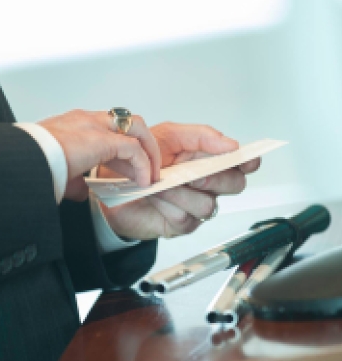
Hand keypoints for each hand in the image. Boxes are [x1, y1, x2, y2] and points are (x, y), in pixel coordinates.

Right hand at [39, 109, 159, 200]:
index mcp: (77, 125)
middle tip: (148, 169)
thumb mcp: (58, 173)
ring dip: (148, 152)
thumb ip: (75, 181)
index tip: (131, 170)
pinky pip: (133, 149)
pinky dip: (142, 165)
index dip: (125, 151)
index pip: (111, 130)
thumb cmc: (33, 164)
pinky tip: (143, 181)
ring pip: (137, 129)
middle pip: (129, 123)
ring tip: (152, 175)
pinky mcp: (102, 140)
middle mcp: (88, 120)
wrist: (21, 162)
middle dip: (143, 146)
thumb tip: (85, 192)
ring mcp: (96, 126)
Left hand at [99, 122, 259, 239]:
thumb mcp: (169, 135)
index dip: (248, 161)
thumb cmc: (142, 159)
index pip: (241, 164)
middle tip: (193, 173)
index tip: (245, 159)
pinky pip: (185, 217)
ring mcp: (195, 205)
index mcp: (208, 161)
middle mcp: (207, 184)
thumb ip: (201, 136)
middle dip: (214, 178)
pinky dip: (168, 204)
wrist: (113, 182)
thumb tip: (230, 144)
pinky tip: (155, 196)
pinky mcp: (180, 224)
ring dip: (183, 193)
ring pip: (208, 205)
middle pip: (234, 185)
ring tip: (162, 184)